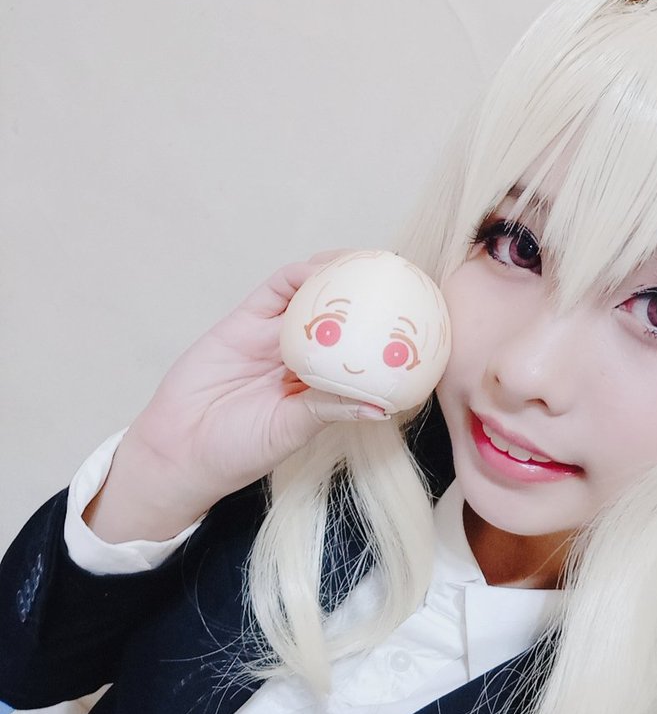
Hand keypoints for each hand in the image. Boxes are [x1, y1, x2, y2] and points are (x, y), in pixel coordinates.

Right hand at [85, 253, 389, 542]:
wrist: (180, 449)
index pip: (363, 351)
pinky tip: (322, 269)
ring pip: (311, 295)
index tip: (419, 320)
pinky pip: (275, 290)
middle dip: (371, 294)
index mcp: (321, 385)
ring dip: (338, 274)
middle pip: (344, 315)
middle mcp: (302, 357)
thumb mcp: (292, 431)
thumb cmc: (239, 450)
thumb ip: (330, 410)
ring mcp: (274, 336)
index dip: (387, 333)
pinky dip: (299, 275)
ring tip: (367, 263)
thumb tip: (382, 406)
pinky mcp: (244, 322)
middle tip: (400, 276)